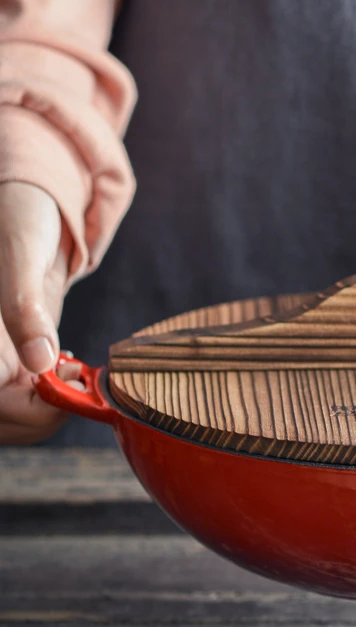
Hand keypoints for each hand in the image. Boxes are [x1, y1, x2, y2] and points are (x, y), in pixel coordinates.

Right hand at [0, 181, 76, 443]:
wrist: (24, 204)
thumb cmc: (15, 217)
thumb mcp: (20, 255)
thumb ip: (25, 309)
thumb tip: (42, 361)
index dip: (33, 409)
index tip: (69, 380)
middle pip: (6, 422)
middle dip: (46, 413)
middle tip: (77, 372)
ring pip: (16, 419)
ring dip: (52, 407)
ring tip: (72, 366)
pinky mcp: (8, 362)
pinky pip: (26, 402)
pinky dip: (52, 397)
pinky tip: (64, 364)